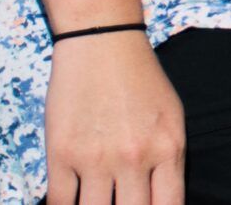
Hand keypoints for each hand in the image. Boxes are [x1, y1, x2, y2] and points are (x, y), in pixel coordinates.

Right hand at [44, 31, 184, 204]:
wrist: (102, 41)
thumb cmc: (141, 81)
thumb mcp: (171, 118)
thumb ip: (168, 162)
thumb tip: (161, 202)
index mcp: (168, 149)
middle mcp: (134, 158)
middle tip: (119, 204)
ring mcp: (95, 158)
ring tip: (98, 202)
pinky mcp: (61, 153)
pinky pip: (60, 203)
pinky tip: (71, 203)